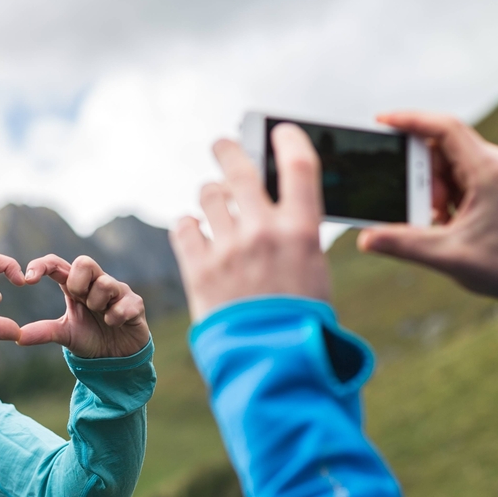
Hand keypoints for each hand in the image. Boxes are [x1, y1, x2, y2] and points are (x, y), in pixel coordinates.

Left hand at [17, 255, 149, 358]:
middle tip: (79, 300)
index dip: (42, 265)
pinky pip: (124, 303)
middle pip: (84, 262)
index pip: (57, 264)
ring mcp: (118, 291)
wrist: (117, 359)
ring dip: (98, 304)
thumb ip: (45, 332)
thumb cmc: (91, 339)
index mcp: (75, 286)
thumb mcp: (65, 335)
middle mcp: (96, 283)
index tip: (28, 280)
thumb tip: (18, 337)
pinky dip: (115, 317)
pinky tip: (114, 324)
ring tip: (101, 317)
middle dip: (78, 282)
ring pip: (105, 283)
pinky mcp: (135, 303)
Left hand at [171, 124, 331, 321]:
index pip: (298, 163)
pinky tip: (195, 231)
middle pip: (240, 169)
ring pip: (208, 196)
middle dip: (228, 150)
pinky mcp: (199, 269)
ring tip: (213, 206)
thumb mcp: (314, 272)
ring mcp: (228, 249)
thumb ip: (297, 235)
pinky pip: (184, 227)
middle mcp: (263, 231)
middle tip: (221, 145)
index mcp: (302, 231)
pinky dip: (189, 225)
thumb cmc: (301, 323)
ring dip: (210, 196)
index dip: (287, 139)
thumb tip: (278, 206)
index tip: (279, 132)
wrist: (273, 364)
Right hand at [356, 111, 497, 306]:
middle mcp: (493, 164)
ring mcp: (493, 174)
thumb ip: (404, 244)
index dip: (411, 119)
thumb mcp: (447, 257)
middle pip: (441, 146)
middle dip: (418, 172)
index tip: (381, 121)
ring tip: (435, 220)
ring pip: (445, 164)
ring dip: (430, 188)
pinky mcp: (489, 187)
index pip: (446, 128)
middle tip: (410, 202)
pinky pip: (454, 178)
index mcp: (488, 170)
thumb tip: (366, 239)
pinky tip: (442, 223)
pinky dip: (440, 196)